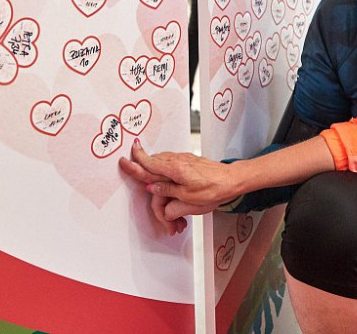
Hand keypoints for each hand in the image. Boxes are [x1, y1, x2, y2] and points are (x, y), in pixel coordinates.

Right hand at [119, 139, 240, 231]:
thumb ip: (167, 192)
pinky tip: (167, 179)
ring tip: (153, 181)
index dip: (135, 162)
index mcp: (174, 170)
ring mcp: (184, 159)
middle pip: (153, 163)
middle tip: (131, 166)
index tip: (124, 159)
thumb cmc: (213, 190)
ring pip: (162, 163)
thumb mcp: (188, 198)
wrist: (231, 179)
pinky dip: (165, 171)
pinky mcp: (189, 160)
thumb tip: (152, 189)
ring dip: (156, 173)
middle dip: (143, 169)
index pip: (149, 165)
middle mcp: (177, 161)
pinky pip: (171, 163)